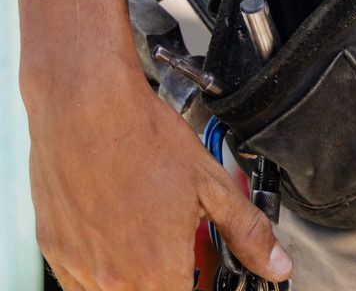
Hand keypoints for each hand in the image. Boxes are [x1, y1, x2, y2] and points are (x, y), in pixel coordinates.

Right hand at [28, 56, 291, 290]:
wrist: (85, 106)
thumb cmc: (142, 137)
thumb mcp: (210, 182)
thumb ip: (246, 232)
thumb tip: (276, 264)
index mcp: (157, 272)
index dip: (201, 285)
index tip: (205, 272)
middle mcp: (114, 283)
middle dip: (173, 280)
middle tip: (177, 247)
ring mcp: (78, 271)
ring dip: (136, 278)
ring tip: (147, 232)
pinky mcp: (54, 254)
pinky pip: (80, 282)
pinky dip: (101, 271)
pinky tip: (117, 231)